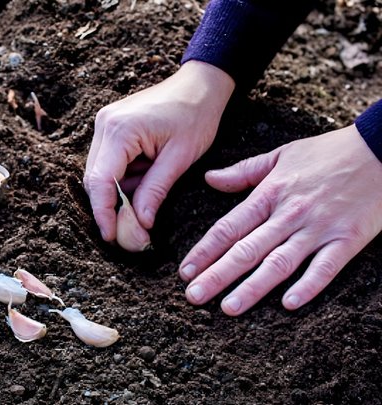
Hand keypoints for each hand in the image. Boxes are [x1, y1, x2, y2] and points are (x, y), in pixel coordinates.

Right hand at [84, 61, 234, 248]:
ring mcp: (105, 125)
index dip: (104, 213)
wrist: (200, 84)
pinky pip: (109, 163)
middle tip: (130, 234)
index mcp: (120, 130)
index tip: (112, 237)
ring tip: (144, 208)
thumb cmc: (196, 115)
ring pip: (100, 173)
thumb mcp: (180, 158)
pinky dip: (123, 181)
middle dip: (111, 209)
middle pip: (95, 179)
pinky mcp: (111, 128)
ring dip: (119, 195)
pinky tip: (143, 184)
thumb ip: (155, 191)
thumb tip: (140, 224)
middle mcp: (104, 125)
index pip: (100, 181)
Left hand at [180, 125, 381, 314]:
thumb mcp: (281, 155)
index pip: (228, 227)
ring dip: (252, 287)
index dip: (204, 251)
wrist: (381, 148)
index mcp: (270, 194)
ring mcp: (318, 228)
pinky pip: (325, 267)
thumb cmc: (328, 152)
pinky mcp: (347, 239)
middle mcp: (289, 214)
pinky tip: (288, 304)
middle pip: (246, 250)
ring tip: (228, 308)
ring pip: (279, 263)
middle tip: (193, 297)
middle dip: (217, 275)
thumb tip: (209, 179)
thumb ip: (244, 171)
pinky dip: (308, 286)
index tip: (185, 271)